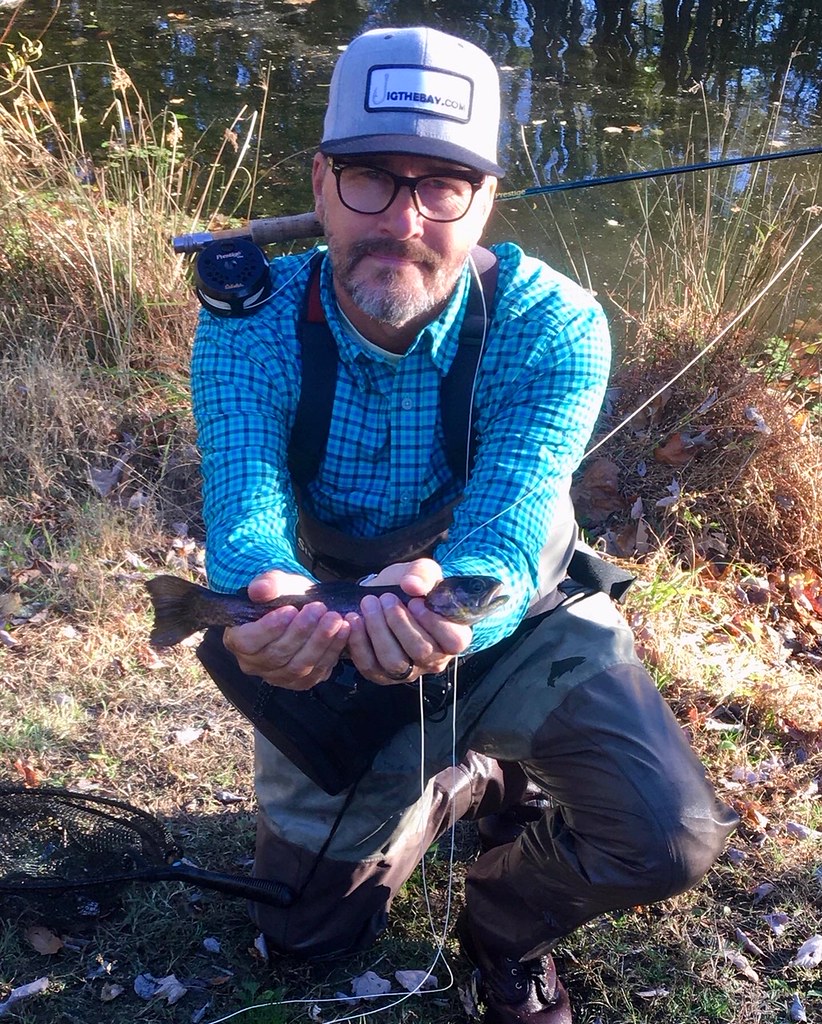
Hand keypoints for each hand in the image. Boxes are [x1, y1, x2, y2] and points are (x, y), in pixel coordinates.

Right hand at [223, 569, 349, 690]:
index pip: (248, 642)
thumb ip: (267, 584)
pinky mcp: (301, 682)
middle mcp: (254, 664)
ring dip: (320, 642)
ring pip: (299, 667)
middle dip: (302, 632)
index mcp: (237, 640)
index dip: (268, 629)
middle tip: (320, 609)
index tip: (289, 610)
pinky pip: (317, 672)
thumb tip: (260, 589)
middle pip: (277, 655)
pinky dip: (332, 652)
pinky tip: (343, 632)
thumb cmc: (281, 596)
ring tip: (335, 620)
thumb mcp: (275, 583)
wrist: (299, 608)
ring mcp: (278, 677)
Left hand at [346, 559, 471, 683]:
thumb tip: (413, 585)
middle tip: (386, 598)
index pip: (454, 641)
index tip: (415, 602)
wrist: (383, 595)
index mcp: (453, 635)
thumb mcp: (422, 571)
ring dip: (378, 630)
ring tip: (368, 604)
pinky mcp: (382, 675)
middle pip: (421, 651)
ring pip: (394, 661)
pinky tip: (354, 620)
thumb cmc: (410, 586)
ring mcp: (408, 671)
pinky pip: (370, 666)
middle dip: (399, 622)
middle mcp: (434, 659)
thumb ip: (423, 574)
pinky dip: (359, 642)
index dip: (434, 622)